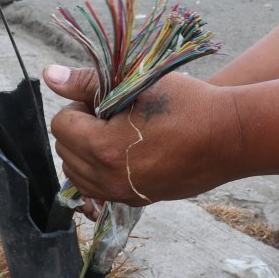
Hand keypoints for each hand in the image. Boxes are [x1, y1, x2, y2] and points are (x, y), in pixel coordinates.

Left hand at [43, 64, 239, 205]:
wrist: (229, 137)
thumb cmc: (186, 104)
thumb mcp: (136, 84)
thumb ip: (88, 82)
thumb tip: (50, 76)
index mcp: (102, 147)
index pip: (61, 123)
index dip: (80, 105)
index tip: (105, 99)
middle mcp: (107, 178)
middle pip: (65, 149)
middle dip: (80, 128)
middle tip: (112, 113)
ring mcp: (122, 194)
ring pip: (78, 172)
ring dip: (87, 149)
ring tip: (119, 131)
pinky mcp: (135, 200)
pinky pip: (98, 187)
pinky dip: (101, 168)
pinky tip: (127, 150)